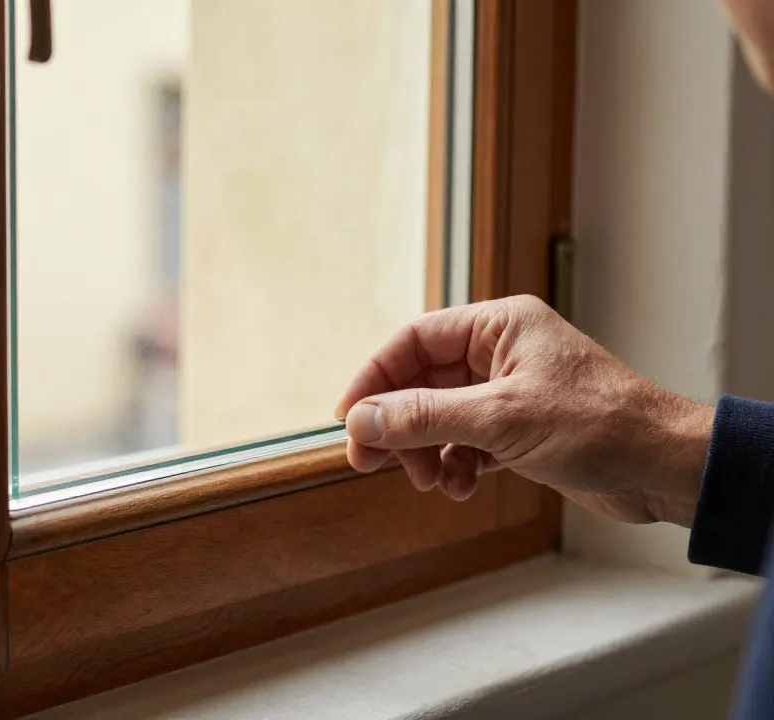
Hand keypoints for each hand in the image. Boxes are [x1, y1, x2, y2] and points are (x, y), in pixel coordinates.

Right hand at [333, 295, 714, 526]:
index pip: (413, 340)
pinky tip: (460, 486)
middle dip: (397, 424)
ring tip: (430, 481)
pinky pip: (465, 442)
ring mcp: (511, 391)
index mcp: (499, 325)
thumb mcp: (500, 419)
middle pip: (421, 381)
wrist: (665, 468)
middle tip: (370, 461)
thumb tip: (362, 419)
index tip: (348, 418)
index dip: (373, 377)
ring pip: (440, 416)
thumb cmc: (601, 426)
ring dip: (425, 451)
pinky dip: (455, 465)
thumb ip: (424, 416)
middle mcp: (502, 352)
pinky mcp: (521, 429)